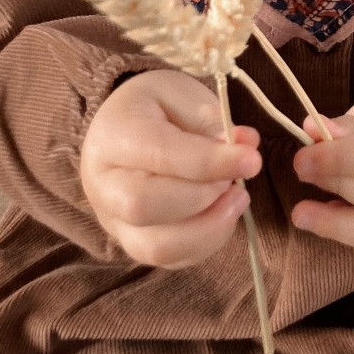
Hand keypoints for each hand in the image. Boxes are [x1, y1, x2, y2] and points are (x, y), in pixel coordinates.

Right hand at [80, 68, 261, 268]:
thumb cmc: (158, 104)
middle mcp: (102, 183)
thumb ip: (213, 122)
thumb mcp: (184, 94)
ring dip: (208, 228)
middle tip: (236, 180)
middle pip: (144, 207)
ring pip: (154, 246)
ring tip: (237, 199)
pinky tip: (223, 214)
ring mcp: (112, 220)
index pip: (160, 155)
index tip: (252, 160)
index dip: (211, 163)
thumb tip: (245, 147)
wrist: (126, 122)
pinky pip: (167, 259)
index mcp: (112, 134)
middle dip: (204, 197)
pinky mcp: (131, 242)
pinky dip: (205, 243)